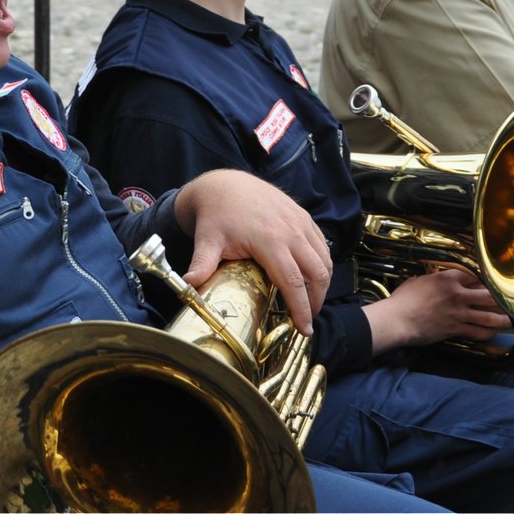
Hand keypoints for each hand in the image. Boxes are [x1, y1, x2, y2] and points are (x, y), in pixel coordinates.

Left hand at [174, 170, 332, 335]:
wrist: (225, 184)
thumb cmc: (217, 214)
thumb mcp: (207, 240)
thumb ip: (202, 264)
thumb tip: (189, 286)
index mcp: (271, 240)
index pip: (294, 282)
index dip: (302, 308)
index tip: (305, 329)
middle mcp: (291, 231)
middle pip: (317, 273)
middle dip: (316, 300)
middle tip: (307, 320)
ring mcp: (300, 222)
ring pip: (324, 260)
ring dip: (322, 284)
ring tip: (310, 302)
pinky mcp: (303, 216)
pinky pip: (322, 245)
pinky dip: (322, 265)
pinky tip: (312, 277)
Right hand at [386, 268, 511, 346]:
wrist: (398, 320)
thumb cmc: (403, 300)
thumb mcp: (416, 282)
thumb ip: (428, 280)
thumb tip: (427, 280)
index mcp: (448, 279)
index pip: (475, 276)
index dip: (485, 280)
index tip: (492, 283)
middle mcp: (458, 294)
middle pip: (489, 295)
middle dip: (501, 299)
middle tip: (510, 302)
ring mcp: (459, 313)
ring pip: (489, 316)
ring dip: (502, 319)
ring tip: (511, 321)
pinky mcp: (456, 329)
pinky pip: (478, 332)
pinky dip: (487, 334)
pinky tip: (493, 333)